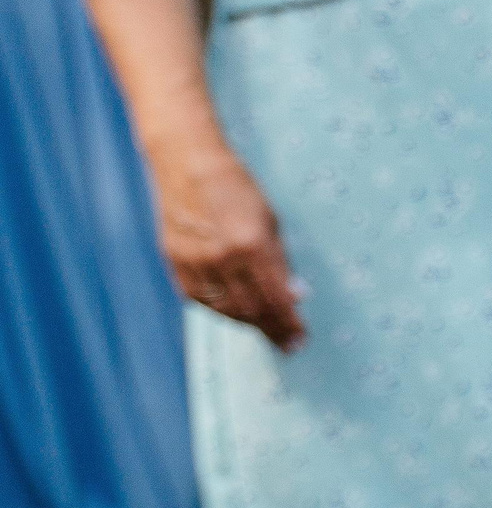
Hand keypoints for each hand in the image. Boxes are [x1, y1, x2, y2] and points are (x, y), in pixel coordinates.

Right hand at [158, 144, 305, 351]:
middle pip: (251, 310)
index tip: (300, 338)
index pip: (277, 299)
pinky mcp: (174, 261)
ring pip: (225, 308)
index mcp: (251, 245)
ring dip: (249, 323)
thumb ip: (280, 262)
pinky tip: (236, 312)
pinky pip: (200, 298)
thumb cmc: (238, 190)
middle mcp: (221, 257)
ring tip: (266, 329)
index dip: (290, 323)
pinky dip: (220, 309)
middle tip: (287, 343)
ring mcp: (194, 260)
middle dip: (272, 329)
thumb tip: (295, 297)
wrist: (188, 164)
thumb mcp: (270, 222)